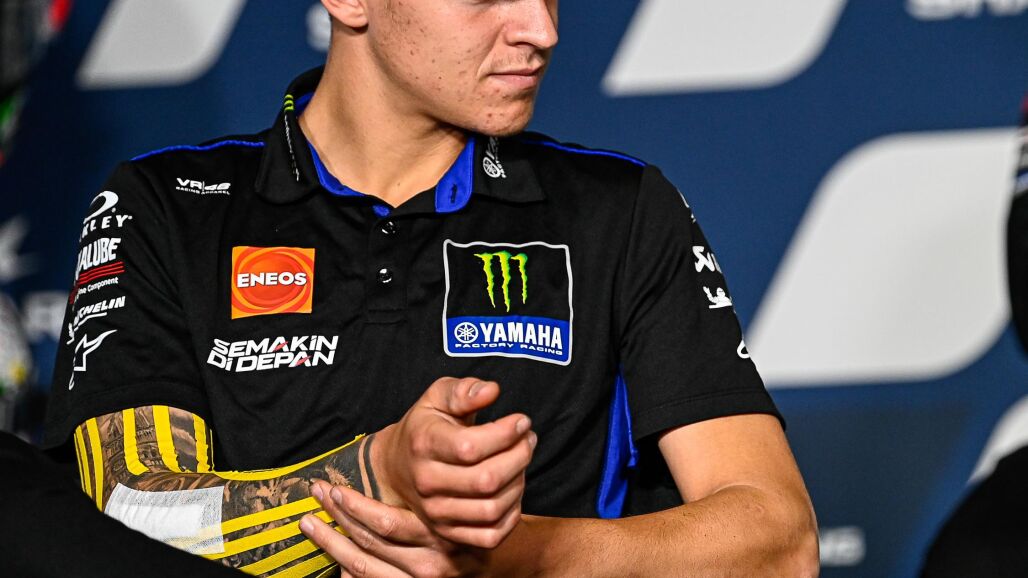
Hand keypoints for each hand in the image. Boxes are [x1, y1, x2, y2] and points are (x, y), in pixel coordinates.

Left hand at [301, 482, 487, 577]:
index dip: (353, 506)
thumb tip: (399, 462)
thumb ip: (435, 480)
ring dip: (331, 543)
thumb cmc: (474, 516)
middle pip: (369, 542)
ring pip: (363, 566)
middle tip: (317, 494)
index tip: (333, 487)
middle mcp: (431, 562)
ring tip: (311, 523)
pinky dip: (349, 572)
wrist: (500, 560)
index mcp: (441, 532)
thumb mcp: (463, 494)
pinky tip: (335, 560)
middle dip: (336, 517)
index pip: (385, 522)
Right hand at [372, 377, 536, 547]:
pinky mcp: (448, 532)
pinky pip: (490, 536)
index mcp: (424, 444)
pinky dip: (511, 514)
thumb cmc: (425, 426)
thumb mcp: (438, 397)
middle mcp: (427, 482)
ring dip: (519, 482)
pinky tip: (513, 489)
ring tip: (521, 460)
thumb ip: (464, 390)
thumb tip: (492, 390)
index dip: (506, 433)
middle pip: (486, 480)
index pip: (471, 447)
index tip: (522, 421)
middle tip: (528, 439)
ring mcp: (436, 512)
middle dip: (520, 456)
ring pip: (492, 508)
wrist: (396, 468)